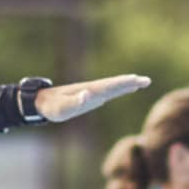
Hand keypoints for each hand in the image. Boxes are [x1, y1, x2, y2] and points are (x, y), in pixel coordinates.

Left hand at [33, 74, 151, 122]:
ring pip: (113, 88)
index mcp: (89, 91)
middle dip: (130, 83)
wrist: (42, 102)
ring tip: (140, 83)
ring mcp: (92, 94)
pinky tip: (124, 90)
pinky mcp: (90, 98)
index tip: (137, 80)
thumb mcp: (62, 108)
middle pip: (115, 85)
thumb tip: (88, 94)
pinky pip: (109, 93)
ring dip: (127, 85)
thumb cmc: (52, 107)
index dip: (124, 83)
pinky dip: (119, 90)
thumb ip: (75, 102)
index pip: (110, 86)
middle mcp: (93, 90)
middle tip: (147, 80)